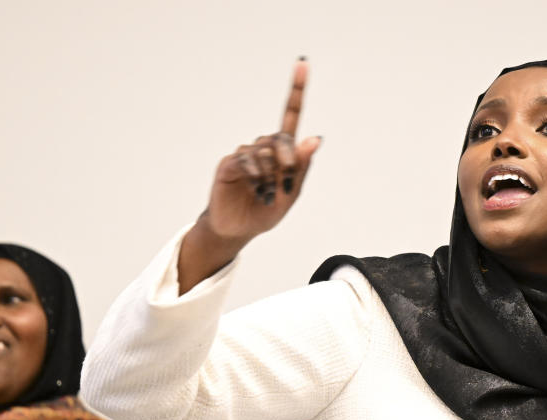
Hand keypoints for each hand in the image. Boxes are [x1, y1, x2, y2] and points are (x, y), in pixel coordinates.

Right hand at [204, 58, 320, 243]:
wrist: (238, 230)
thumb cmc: (265, 212)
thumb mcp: (290, 193)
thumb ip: (302, 167)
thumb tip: (316, 138)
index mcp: (283, 153)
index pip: (291, 115)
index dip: (297, 89)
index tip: (302, 62)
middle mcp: (264, 148)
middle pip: (281, 138)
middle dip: (289, 161)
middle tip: (286, 185)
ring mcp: (245, 154)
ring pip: (265, 151)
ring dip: (271, 175)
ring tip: (267, 196)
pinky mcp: (230, 163)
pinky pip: (246, 160)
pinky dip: (256, 175)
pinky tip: (257, 190)